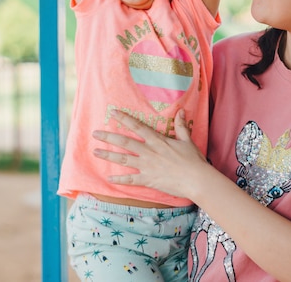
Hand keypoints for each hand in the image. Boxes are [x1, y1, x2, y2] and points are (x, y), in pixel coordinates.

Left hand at [93, 109, 208, 199]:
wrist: (195, 179)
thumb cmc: (192, 159)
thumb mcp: (186, 140)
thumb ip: (181, 125)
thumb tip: (181, 110)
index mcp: (157, 140)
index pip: (137, 126)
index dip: (124, 118)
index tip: (113, 113)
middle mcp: (149, 152)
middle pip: (125, 142)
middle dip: (108, 137)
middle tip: (95, 133)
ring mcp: (147, 166)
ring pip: (123, 160)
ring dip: (108, 155)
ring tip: (95, 152)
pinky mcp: (148, 180)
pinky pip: (130, 180)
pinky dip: (119, 180)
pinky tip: (109, 179)